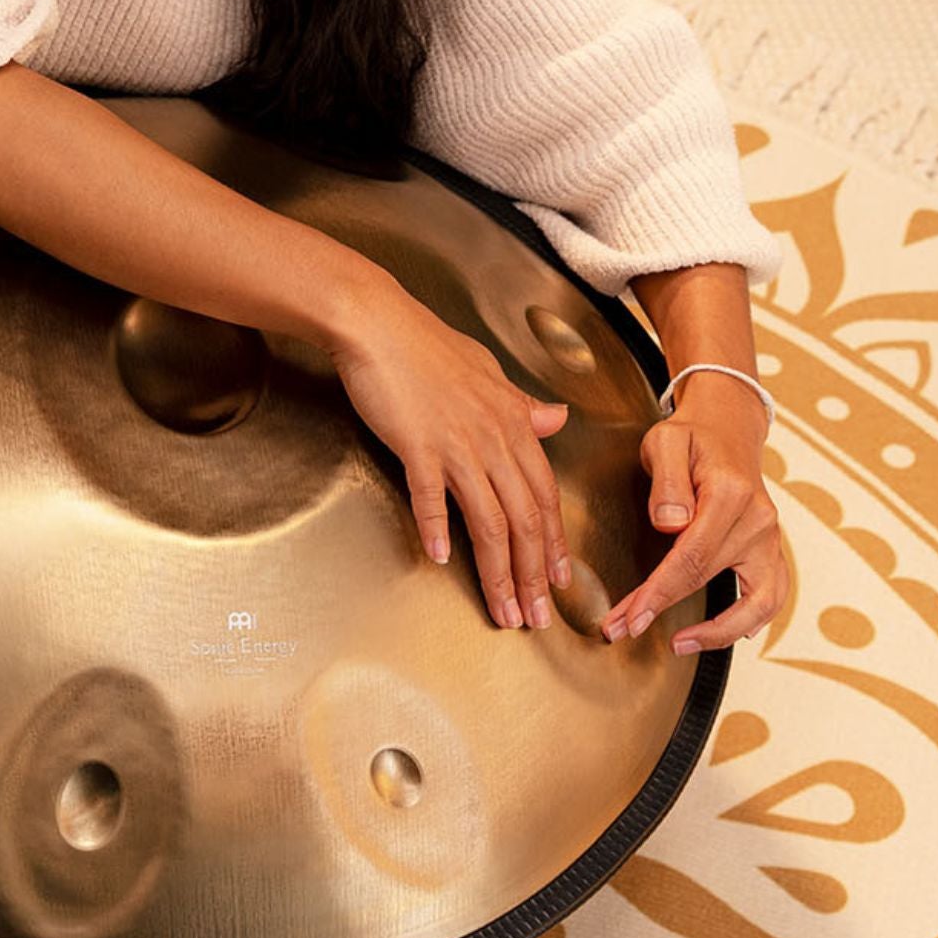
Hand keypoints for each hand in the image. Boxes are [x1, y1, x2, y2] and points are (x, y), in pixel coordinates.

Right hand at [327, 279, 573, 631]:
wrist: (377, 321)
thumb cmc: (425, 343)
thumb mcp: (486, 370)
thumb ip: (521, 403)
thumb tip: (555, 418)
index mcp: (512, 421)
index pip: (545, 495)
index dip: (555, 543)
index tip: (560, 579)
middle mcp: (492, 437)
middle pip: (524, 519)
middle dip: (534, 575)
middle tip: (537, 616)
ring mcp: (456, 443)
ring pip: (488, 520)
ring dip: (498, 572)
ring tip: (503, 610)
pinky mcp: (416, 445)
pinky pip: (430, 497)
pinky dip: (436, 530)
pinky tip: (440, 558)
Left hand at [600, 375, 784, 653]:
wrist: (726, 429)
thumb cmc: (691, 436)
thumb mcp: (665, 441)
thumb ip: (666, 481)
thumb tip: (670, 523)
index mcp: (730, 495)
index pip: (690, 557)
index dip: (657, 593)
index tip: (629, 617)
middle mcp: (758, 520)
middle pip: (708, 579)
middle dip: (662, 609)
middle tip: (623, 627)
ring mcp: (770, 538)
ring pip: (760, 602)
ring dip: (720, 633)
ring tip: (680, 645)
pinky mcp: (770, 549)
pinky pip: (773, 595)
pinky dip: (753, 620)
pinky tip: (727, 634)